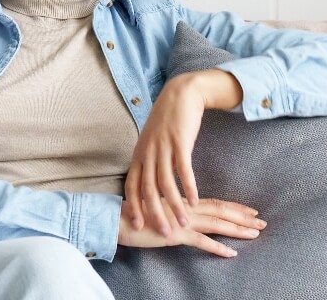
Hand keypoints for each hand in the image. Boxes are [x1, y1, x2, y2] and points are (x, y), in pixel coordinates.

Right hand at [118, 196, 265, 257]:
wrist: (119, 219)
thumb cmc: (137, 215)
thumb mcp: (161, 210)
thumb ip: (175, 211)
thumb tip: (186, 215)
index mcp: (184, 202)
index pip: (215, 203)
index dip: (234, 207)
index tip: (251, 210)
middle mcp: (187, 208)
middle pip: (221, 211)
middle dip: (243, 217)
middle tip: (262, 222)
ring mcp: (182, 220)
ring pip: (216, 223)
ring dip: (237, 229)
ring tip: (255, 234)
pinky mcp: (175, 234)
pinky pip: (201, 242)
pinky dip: (217, 248)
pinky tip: (231, 253)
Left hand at [125, 70, 242, 236]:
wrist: (181, 93)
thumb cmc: (168, 118)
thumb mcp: (151, 138)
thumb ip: (148, 158)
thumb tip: (147, 179)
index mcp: (139, 153)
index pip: (131, 184)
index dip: (134, 206)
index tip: (138, 225)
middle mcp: (148, 152)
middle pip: (148, 189)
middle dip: (155, 214)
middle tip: (164, 233)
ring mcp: (163, 147)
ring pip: (166, 184)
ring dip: (175, 206)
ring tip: (184, 223)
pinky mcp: (180, 143)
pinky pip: (183, 170)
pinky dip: (189, 187)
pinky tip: (195, 201)